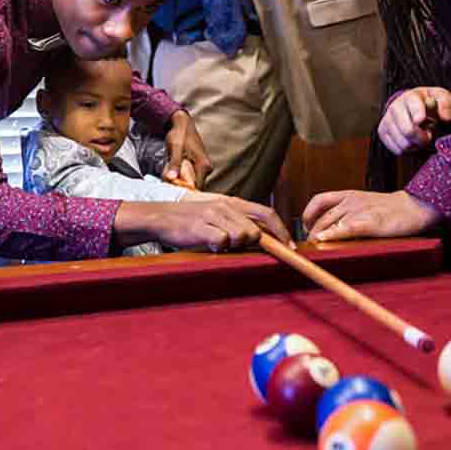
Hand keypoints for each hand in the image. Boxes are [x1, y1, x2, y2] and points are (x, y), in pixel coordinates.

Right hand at [114, 197, 289, 253]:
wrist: (160, 217)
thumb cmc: (190, 220)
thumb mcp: (217, 215)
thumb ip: (238, 222)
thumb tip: (261, 238)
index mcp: (231, 202)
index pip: (266, 212)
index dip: (281, 230)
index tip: (291, 246)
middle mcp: (225, 205)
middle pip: (254, 230)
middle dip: (249, 243)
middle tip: (232, 246)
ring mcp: (212, 215)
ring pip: (241, 237)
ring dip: (231, 245)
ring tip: (215, 242)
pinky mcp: (201, 227)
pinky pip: (221, 242)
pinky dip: (216, 247)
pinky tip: (206, 243)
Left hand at [162, 110, 210, 187]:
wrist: (182, 123)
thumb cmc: (180, 134)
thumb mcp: (175, 147)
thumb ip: (174, 163)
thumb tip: (171, 177)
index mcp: (204, 165)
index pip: (197, 188)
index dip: (185, 191)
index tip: (173, 191)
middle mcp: (206, 168)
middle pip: (195, 186)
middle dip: (182, 188)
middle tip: (168, 184)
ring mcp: (203, 167)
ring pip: (192, 182)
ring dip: (181, 182)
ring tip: (170, 177)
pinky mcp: (198, 166)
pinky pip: (191, 177)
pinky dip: (182, 177)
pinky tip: (174, 173)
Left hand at [301, 189, 442, 242]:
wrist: (414, 207)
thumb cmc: (389, 209)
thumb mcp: (364, 203)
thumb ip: (347, 211)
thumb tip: (328, 229)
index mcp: (348, 195)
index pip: (319, 201)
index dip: (307, 215)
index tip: (306, 227)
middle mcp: (351, 201)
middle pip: (322, 218)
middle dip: (312, 233)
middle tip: (311, 246)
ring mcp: (360, 211)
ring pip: (331, 224)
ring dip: (319, 238)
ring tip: (316, 249)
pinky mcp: (371, 222)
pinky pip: (347, 228)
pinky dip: (334, 234)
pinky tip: (326, 240)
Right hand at [377, 87, 450, 154]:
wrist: (410, 107)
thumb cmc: (428, 103)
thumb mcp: (441, 97)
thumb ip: (446, 104)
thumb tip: (445, 117)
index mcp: (410, 97)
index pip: (412, 105)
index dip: (418, 114)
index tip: (422, 120)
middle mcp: (395, 107)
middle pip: (408, 130)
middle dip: (422, 138)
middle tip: (428, 135)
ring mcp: (387, 120)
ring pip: (403, 143)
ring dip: (415, 145)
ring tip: (420, 137)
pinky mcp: (382, 132)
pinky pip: (396, 149)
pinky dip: (407, 149)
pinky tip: (411, 141)